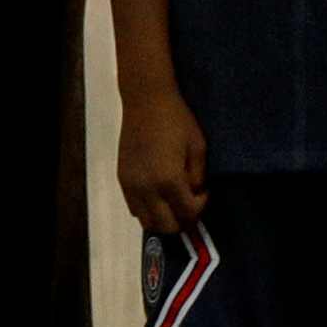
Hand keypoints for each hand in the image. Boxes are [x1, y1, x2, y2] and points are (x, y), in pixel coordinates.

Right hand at [117, 88, 209, 237]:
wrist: (146, 100)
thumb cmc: (176, 119)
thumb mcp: (198, 147)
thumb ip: (197, 177)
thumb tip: (194, 193)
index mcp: (169, 180)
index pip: (188, 213)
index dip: (201, 206)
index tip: (204, 193)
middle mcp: (148, 188)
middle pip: (167, 226)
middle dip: (182, 219)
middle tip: (190, 204)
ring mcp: (132, 185)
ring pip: (147, 222)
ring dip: (163, 219)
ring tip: (173, 203)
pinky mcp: (122, 178)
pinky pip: (134, 208)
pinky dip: (147, 210)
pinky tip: (157, 194)